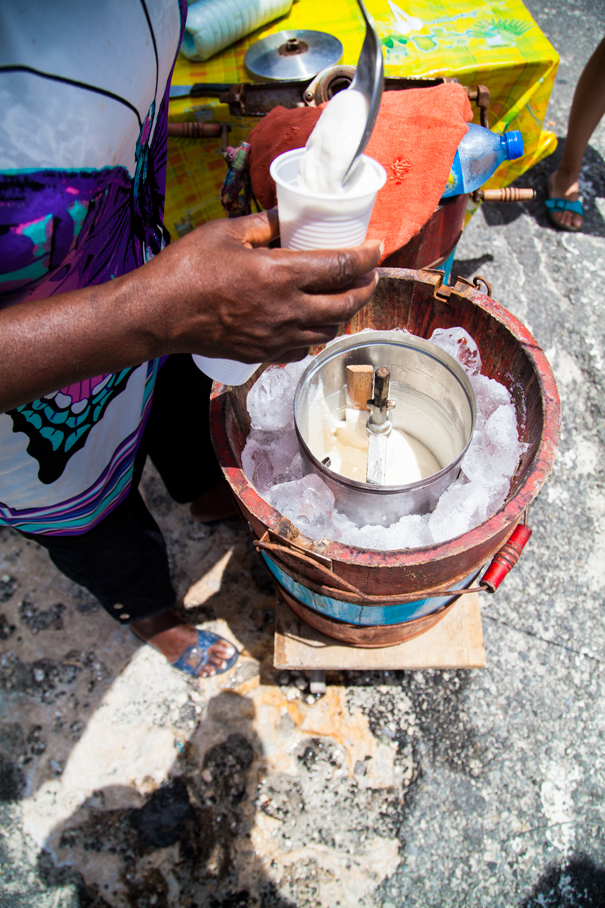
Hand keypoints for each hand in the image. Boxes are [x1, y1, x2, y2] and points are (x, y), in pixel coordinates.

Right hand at [138, 209, 381, 362]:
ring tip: (345, 298)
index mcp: (280, 275)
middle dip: (365, 289)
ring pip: (327, 331)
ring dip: (343, 314)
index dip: (365, 257)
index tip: (376, 248)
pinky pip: (303, 349)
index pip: (340, 267)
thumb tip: (289, 212)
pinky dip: (315, 336)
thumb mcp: (227, 232)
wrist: (159, 314)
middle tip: (369, 276)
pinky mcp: (263, 353)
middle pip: (345, 305)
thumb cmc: (187, 269)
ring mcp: (276, 337)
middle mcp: (286, 311)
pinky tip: (312, 324)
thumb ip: (265, 223)